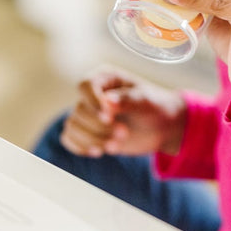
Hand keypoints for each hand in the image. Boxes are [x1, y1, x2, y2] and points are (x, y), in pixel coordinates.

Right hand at [60, 68, 186, 157]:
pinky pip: (69, 139)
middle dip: (99, 127)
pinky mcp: (86, 131)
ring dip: (92, 139)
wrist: (161, 126)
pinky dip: (81, 147)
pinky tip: (100, 151)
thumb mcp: (145, 100)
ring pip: (72, 126)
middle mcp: (92, 94)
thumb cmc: (154, 106)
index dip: (93, 102)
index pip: (85, 86)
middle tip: (124, 133)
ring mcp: (88, 114)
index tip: (109, 117)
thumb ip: (127, 99)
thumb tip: (107, 101)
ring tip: (115, 146)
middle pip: (79, 110)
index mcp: (104, 78)